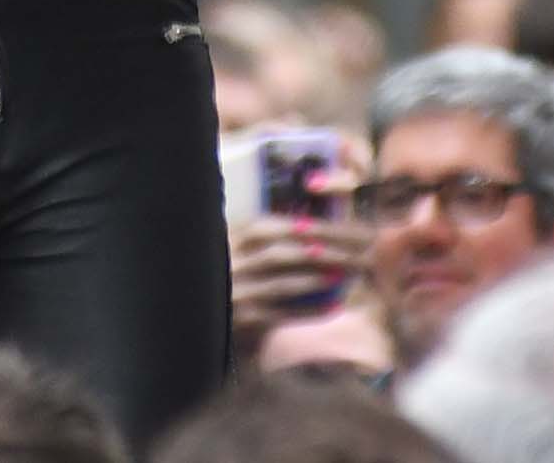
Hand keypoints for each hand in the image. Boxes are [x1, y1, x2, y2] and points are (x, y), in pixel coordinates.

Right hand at [228, 214, 371, 356]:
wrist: (195, 327)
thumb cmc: (228, 283)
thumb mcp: (238, 254)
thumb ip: (265, 241)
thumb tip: (311, 229)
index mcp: (227, 238)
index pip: (273, 226)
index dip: (311, 226)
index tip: (343, 229)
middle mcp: (227, 262)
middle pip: (283, 251)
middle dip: (324, 250)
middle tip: (358, 251)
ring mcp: (233, 292)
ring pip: (282, 281)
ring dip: (318, 277)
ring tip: (347, 273)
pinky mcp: (240, 321)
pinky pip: (281, 314)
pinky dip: (309, 310)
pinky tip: (333, 307)